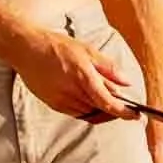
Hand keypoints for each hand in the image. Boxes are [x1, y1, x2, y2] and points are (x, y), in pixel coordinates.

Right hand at [7, 25, 133, 120]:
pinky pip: (76, 112)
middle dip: (114, 109)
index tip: (135, 116)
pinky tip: (88, 97)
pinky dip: (86, 108)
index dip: (123, 112)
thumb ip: (109, 69)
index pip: (108, 103)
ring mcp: (61, 100)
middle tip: (123, 103)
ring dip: (99, 108)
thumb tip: (126, 83)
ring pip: (88, 113)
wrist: (27, 49)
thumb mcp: (88, 51)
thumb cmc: (58, 46)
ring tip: (104, 95)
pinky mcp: (53, 104)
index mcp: (83, 77)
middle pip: (100, 110)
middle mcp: (72, 92)